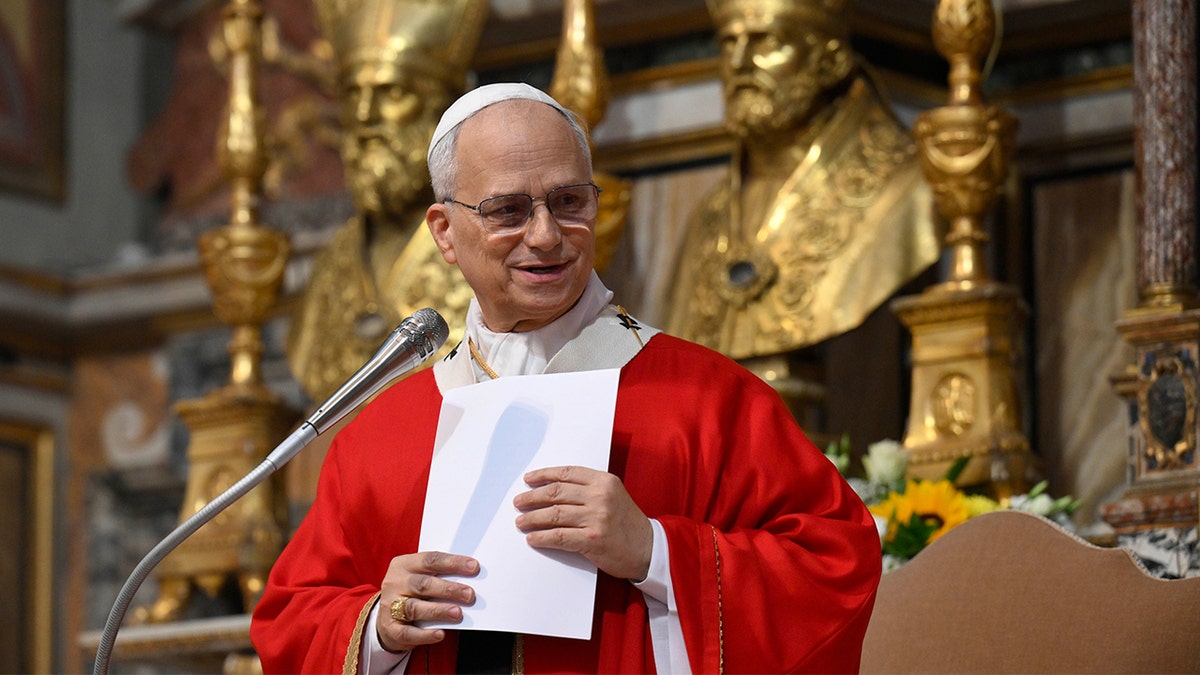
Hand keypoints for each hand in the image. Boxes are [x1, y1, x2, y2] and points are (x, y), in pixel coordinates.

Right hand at [376, 551, 478, 652]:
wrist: (388, 617)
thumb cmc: (413, 593)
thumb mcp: (421, 577)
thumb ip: (440, 576)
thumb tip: (470, 579)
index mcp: (404, 565)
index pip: (430, 560)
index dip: (453, 563)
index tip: (474, 567)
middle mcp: (395, 583)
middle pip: (423, 584)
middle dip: (448, 589)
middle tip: (469, 594)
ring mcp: (390, 606)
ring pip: (415, 608)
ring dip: (438, 610)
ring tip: (457, 613)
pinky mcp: (390, 628)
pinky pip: (408, 633)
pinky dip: (425, 635)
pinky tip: (440, 634)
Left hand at [513, 465, 652, 580]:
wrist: (648, 548)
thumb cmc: (627, 523)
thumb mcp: (613, 496)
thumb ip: (588, 490)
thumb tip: (551, 491)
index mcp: (604, 481)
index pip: (567, 473)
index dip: (544, 475)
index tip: (529, 479)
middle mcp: (600, 496)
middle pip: (556, 493)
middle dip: (533, 497)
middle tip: (519, 502)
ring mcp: (597, 518)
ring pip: (554, 514)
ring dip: (532, 518)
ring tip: (521, 521)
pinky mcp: (592, 540)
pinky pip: (559, 536)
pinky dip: (542, 537)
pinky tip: (533, 538)